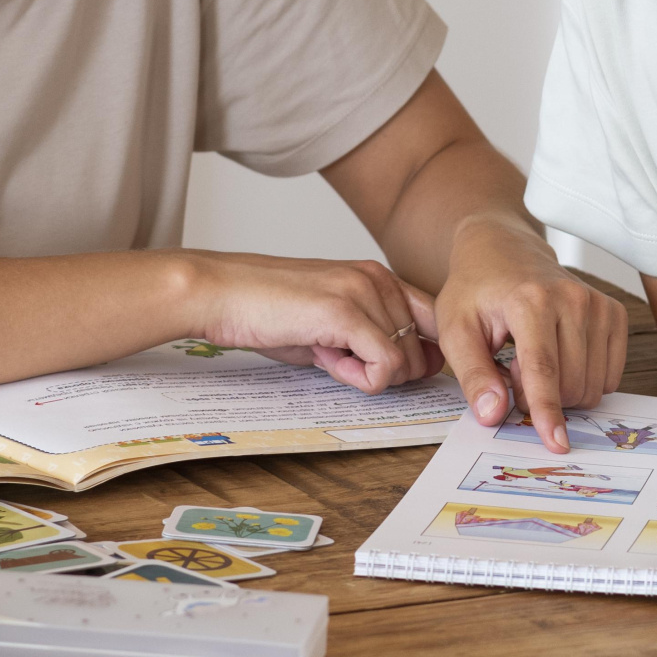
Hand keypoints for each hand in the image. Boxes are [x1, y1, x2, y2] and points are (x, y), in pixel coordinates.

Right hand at [188, 252, 437, 393]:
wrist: (223, 294)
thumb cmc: (268, 311)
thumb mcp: (332, 324)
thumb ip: (371, 338)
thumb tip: (410, 367)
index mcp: (378, 277)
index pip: (433, 320)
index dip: (421, 355)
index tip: (389, 371)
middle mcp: (378, 279)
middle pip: (422, 349)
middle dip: (388, 371)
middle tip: (342, 360)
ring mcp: (362, 292)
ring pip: (403, 361)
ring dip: (366, 373)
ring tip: (325, 353)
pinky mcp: (344, 313)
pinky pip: (384, 366)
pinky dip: (360, 379)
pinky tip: (326, 361)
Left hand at [431, 215, 626, 452]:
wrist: (503, 252)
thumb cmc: (476, 293)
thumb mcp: (455, 331)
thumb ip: (473, 375)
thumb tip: (493, 415)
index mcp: (530, 301)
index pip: (543, 369)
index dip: (548, 411)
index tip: (556, 444)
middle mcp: (572, 299)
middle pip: (570, 385)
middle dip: (541, 399)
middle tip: (512, 372)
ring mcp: (597, 305)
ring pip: (593, 386)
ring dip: (562, 391)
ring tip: (533, 361)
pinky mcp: (614, 313)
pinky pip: (610, 376)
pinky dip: (585, 380)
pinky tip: (560, 358)